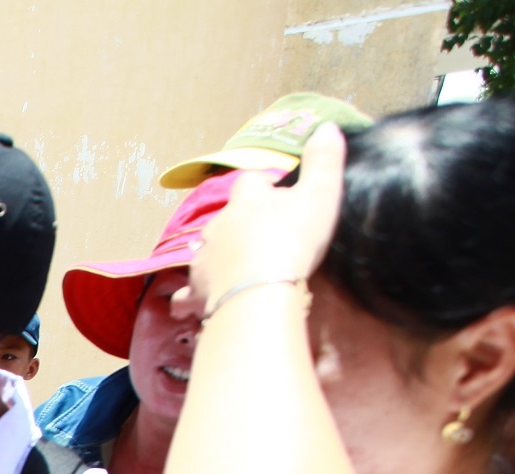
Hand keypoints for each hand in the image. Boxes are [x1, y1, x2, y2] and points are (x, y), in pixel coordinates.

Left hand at [175, 122, 344, 322]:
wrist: (259, 290)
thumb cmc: (293, 240)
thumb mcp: (321, 194)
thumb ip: (325, 160)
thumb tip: (327, 127)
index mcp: (247, 197)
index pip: (252, 181)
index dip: (264, 187)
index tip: (278, 196)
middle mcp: (218, 223)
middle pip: (227, 218)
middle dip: (240, 226)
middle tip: (262, 241)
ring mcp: (203, 257)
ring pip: (206, 253)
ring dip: (218, 260)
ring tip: (234, 273)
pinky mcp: (196, 291)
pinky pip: (187, 295)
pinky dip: (191, 298)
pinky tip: (196, 305)